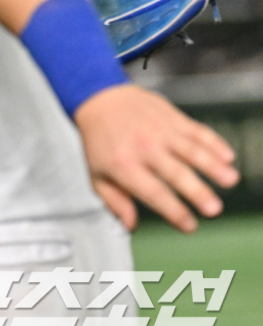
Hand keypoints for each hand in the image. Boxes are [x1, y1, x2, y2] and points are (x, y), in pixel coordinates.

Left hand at [74, 84, 239, 232]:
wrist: (99, 98)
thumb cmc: (100, 139)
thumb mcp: (97, 174)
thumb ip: (115, 201)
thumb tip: (129, 226)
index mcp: (124, 165)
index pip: (152, 193)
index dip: (173, 211)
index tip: (189, 226)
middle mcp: (143, 147)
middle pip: (175, 172)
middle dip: (196, 192)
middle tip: (212, 208)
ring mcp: (160, 131)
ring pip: (190, 149)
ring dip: (212, 165)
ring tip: (229, 180)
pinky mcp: (172, 117)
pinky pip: (196, 131)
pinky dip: (213, 143)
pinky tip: (226, 156)